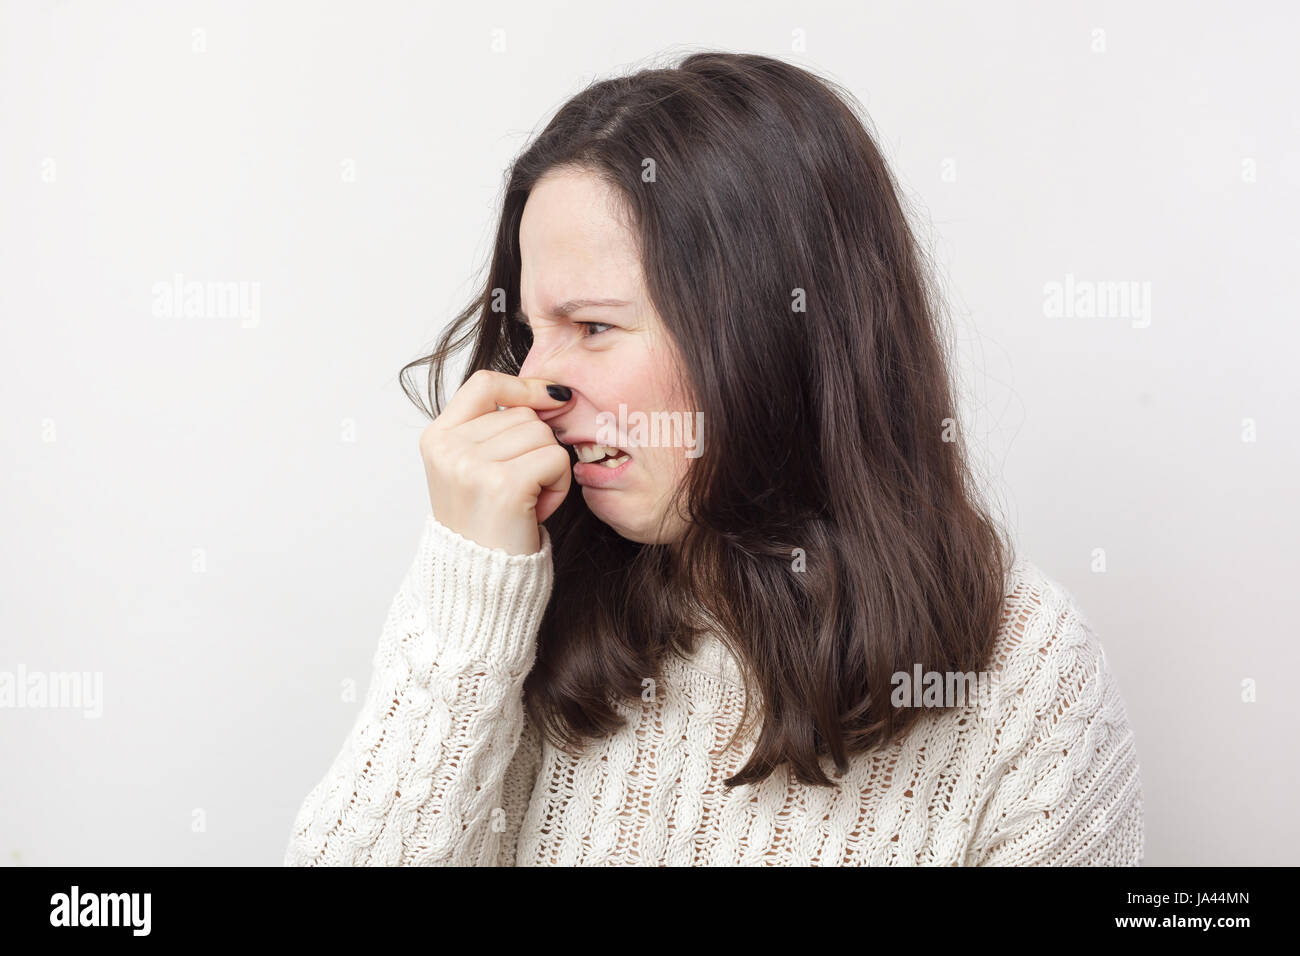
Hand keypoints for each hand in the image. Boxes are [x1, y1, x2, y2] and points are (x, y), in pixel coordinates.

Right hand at [419, 370, 572, 554]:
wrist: (479, 585)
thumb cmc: (486, 528)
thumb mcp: (473, 470)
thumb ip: (496, 429)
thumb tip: (554, 394)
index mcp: (437, 438)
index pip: (485, 383)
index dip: (524, 386)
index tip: (552, 398)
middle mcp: (448, 447)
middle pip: (523, 414)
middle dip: (536, 448)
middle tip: (519, 489)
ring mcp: (471, 465)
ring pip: (542, 435)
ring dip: (549, 469)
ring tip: (525, 501)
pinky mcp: (502, 484)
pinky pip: (555, 458)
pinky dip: (559, 484)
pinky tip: (536, 509)